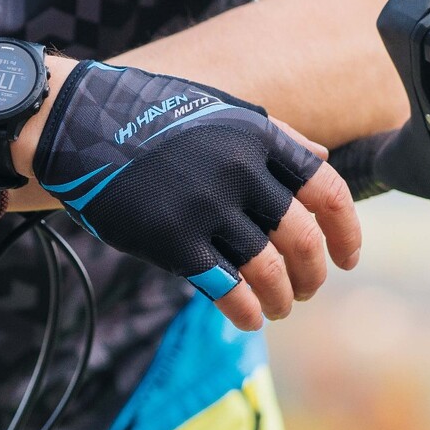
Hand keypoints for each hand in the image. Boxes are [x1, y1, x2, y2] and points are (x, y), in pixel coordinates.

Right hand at [33, 60, 359, 330]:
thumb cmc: (151, 116)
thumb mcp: (221, 110)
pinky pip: (225, 287)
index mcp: (259, 137)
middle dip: (314, 273)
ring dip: (282, 298)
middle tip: (309, 289)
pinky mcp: (172, 240)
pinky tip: (250, 319)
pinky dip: (246, 310)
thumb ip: (276, 136)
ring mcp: (205, 207)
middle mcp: (239, 171)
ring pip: (267, 269)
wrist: (79, 125)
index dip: (347, 231)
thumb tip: (325, 160)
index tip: (349, 258)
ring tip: (280, 309)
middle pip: (302, 238)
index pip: (327, 190)